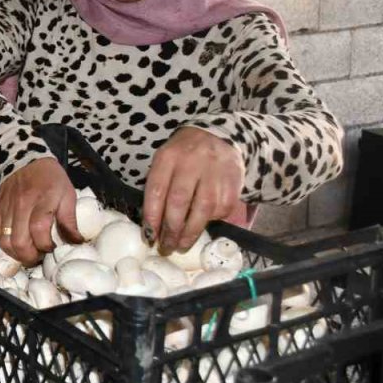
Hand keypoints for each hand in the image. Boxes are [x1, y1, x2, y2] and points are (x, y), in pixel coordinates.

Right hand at [0, 158, 75, 263]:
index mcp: (41, 201)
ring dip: (16, 253)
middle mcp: (21, 205)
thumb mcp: (67, 195)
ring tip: (28, 251)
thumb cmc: (50, 178)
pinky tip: (17, 242)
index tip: (53, 248)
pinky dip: (6, 243)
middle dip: (30, 256)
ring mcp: (6, 208)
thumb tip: (76, 242)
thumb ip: (70, 221)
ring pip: (4, 241)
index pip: (39, 231)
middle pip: (19, 241)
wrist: (25, 159)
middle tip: (39, 256)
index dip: (46, 246)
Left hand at [143, 127, 245, 250]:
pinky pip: (222, 208)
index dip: (152, 217)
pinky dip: (212, 221)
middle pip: (178, 202)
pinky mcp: (233, 180)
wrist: (217, 135)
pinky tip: (204, 225)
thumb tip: (153, 224)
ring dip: (191, 233)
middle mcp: (191, 163)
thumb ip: (159, 186)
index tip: (149, 237)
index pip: (156, 190)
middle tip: (166, 247)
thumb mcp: (165, 161)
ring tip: (182, 245)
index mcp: (167, 157)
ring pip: (202, 209)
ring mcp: (214, 172)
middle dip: (171, 230)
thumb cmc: (183, 155)